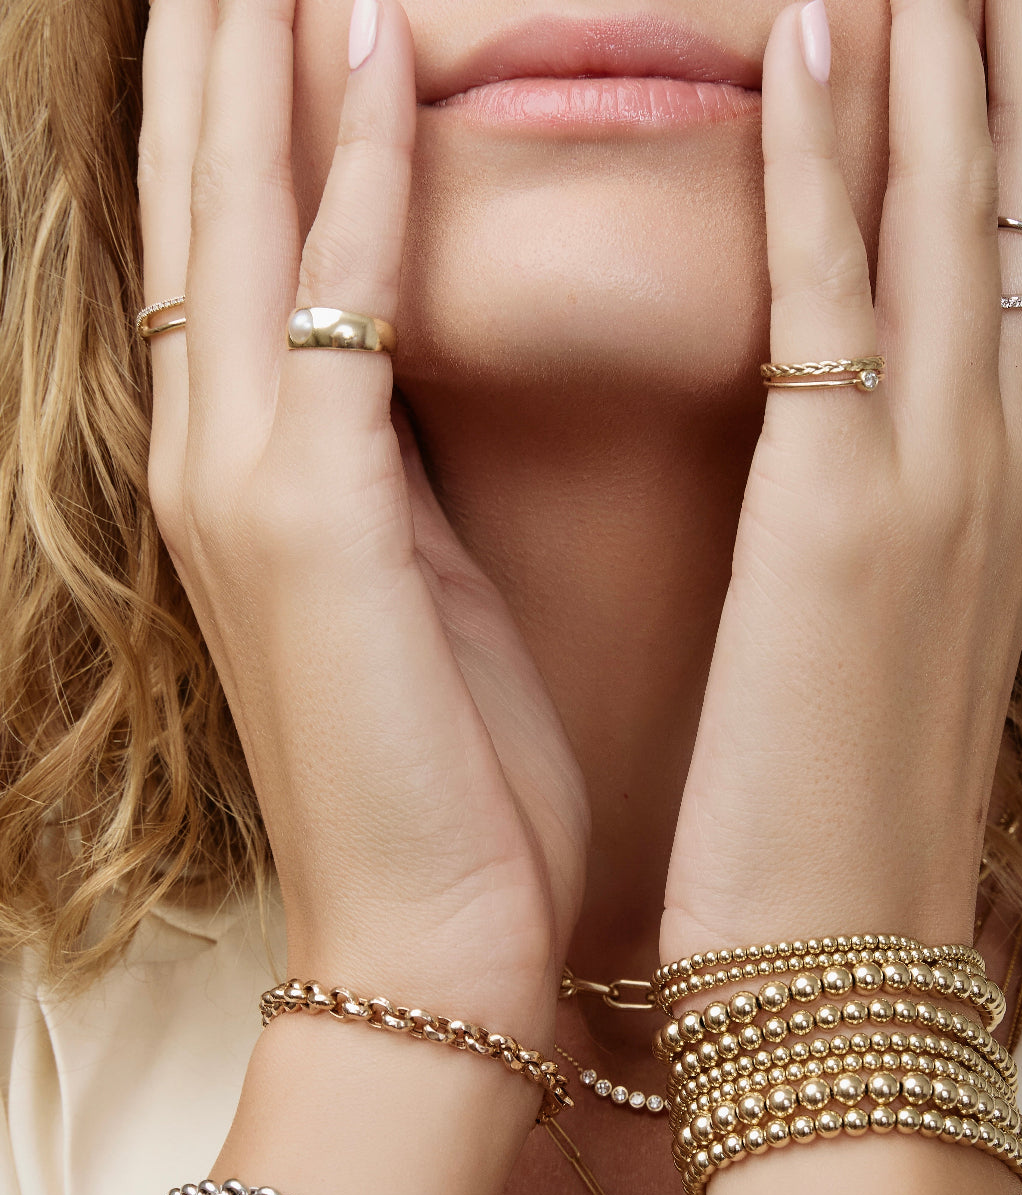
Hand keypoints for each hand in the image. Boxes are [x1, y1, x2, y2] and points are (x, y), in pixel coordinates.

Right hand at [137, 0, 587, 1036]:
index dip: (251, 97)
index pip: (237, 237)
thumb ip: (404, 461)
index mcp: (258, 472)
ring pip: (236, 214)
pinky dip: (349, 174)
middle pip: (208, 192)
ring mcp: (244, 482)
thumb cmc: (457, 764)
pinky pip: (326, 301)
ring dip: (262, 55)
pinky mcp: (308, 521)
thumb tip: (420, 358)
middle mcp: (218, 454)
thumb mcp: (428, 583)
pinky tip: (374, 51)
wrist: (435, 924)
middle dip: (225, 37)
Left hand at [662, 0, 1021, 960]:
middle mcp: (996, 449)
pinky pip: (830, 289)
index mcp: (999, 474)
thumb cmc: (839, 787)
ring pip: (953, 202)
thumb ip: (888, 495)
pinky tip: (813, 29)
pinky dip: (823, 154)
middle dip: (1017, 25)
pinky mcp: (836, 514)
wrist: (833, 946)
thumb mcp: (885, 612)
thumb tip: (854, 396)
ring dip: (939, 37)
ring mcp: (933, 475)